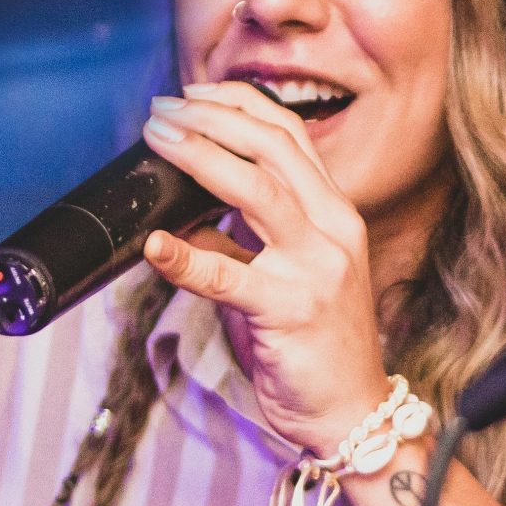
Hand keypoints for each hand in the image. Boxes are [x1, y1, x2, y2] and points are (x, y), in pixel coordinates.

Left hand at [137, 82, 390, 454]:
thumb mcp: (286, 276)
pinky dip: (185, 257)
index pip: (290, 135)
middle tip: (164, 109)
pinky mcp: (292, 310)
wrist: (351, 412)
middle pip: (273, 147)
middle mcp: (333, 230)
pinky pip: (228, 276)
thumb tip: (181, 217)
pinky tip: (154, 243)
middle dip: (213, 117)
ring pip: (258, 190)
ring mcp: (316, 268)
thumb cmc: (315, 346)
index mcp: (334, 213)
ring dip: (201, 156)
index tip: (192, 93)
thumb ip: (244, 241)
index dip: (238, 104)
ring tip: (160, 140)